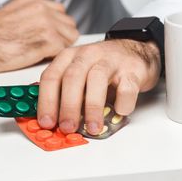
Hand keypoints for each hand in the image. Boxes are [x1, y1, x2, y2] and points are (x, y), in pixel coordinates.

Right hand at [0, 0, 78, 75]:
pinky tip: (39, 58)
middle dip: (63, 37)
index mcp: (33, 2)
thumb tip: (46, 25)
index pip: (60, 12)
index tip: (51, 36)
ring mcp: (47, 24)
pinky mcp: (49, 40)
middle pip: (69, 24)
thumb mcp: (12, 14)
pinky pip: (64, 50)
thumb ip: (32, 16)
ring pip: (70, 38)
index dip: (58, 27)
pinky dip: (54, 57)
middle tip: (48, 48)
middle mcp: (42, 9)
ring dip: (60, 47)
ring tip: (42, 52)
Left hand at [37, 39, 160, 134]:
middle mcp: (88, 55)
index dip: (47, 101)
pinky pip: (126, 88)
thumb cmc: (103, 68)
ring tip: (93, 128)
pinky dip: (122, 103)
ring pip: (97, 79)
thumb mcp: (79, 74)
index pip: (52, 76)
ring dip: (93, 107)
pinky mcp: (133, 69)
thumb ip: (66, 92)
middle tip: (68, 127)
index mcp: (70, 57)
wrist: (135, 52)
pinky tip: (119, 112)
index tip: (47, 122)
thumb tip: (53, 121)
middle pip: (72, 77)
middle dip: (68, 106)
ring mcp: (111, 60)